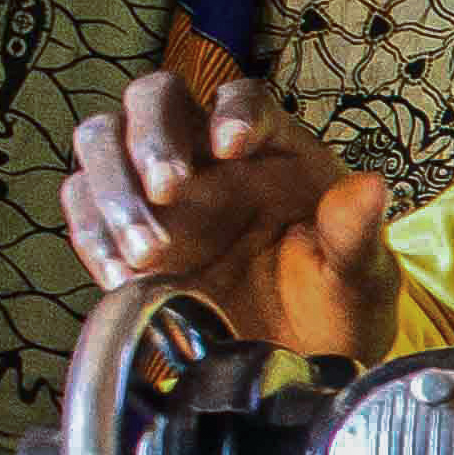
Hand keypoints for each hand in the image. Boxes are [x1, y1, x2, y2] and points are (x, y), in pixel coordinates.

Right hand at [61, 72, 397, 362]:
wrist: (302, 358)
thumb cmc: (336, 302)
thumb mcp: (359, 274)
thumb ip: (355, 231)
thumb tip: (371, 187)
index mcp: (270, 146)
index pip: (242, 97)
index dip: (232, 109)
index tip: (232, 145)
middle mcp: (205, 153)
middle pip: (153, 99)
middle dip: (152, 136)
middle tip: (170, 190)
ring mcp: (157, 189)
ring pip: (102, 143)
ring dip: (114, 188)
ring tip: (149, 252)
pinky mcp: (122, 230)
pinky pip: (83, 210)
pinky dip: (92, 237)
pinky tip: (124, 277)